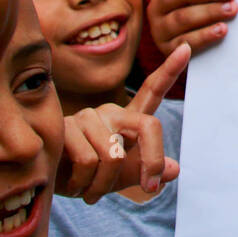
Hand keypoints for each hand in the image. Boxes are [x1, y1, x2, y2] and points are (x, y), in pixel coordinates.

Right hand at [56, 44, 188, 201]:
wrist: (51, 185)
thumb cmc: (91, 177)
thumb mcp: (124, 176)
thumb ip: (148, 169)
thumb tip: (174, 169)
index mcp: (129, 119)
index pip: (152, 91)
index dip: (170, 70)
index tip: (186, 48)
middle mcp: (111, 111)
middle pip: (148, 128)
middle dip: (151, 165)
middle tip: (146, 188)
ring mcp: (89, 116)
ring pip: (114, 154)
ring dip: (105, 184)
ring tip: (91, 188)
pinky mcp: (66, 126)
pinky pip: (88, 160)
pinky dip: (84, 183)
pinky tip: (74, 184)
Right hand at [147, 0, 237, 55]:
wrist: (189, 48)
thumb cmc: (200, 10)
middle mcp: (157, 5)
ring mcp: (159, 27)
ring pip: (182, 17)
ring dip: (209, 12)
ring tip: (231, 9)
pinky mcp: (167, 48)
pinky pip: (186, 41)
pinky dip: (205, 35)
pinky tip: (221, 29)